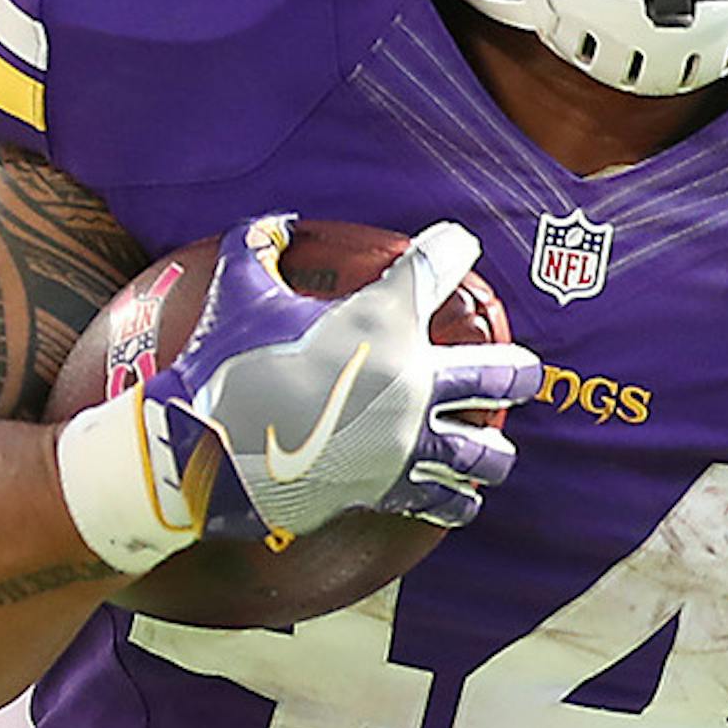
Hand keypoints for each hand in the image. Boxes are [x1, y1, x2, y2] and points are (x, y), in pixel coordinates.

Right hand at [148, 216, 542, 542]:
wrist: (200, 450)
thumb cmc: (221, 364)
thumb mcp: (237, 288)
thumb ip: (260, 245)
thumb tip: (278, 227)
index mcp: (382, 320)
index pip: (440, 265)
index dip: (455, 248)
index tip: (458, 247)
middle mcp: (410, 380)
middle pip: (501, 372)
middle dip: (520, 369)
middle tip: (527, 371)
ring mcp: (405, 441)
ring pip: (485, 450)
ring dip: (494, 448)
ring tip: (496, 450)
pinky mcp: (387, 489)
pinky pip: (447, 500)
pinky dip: (459, 499)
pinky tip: (463, 497)